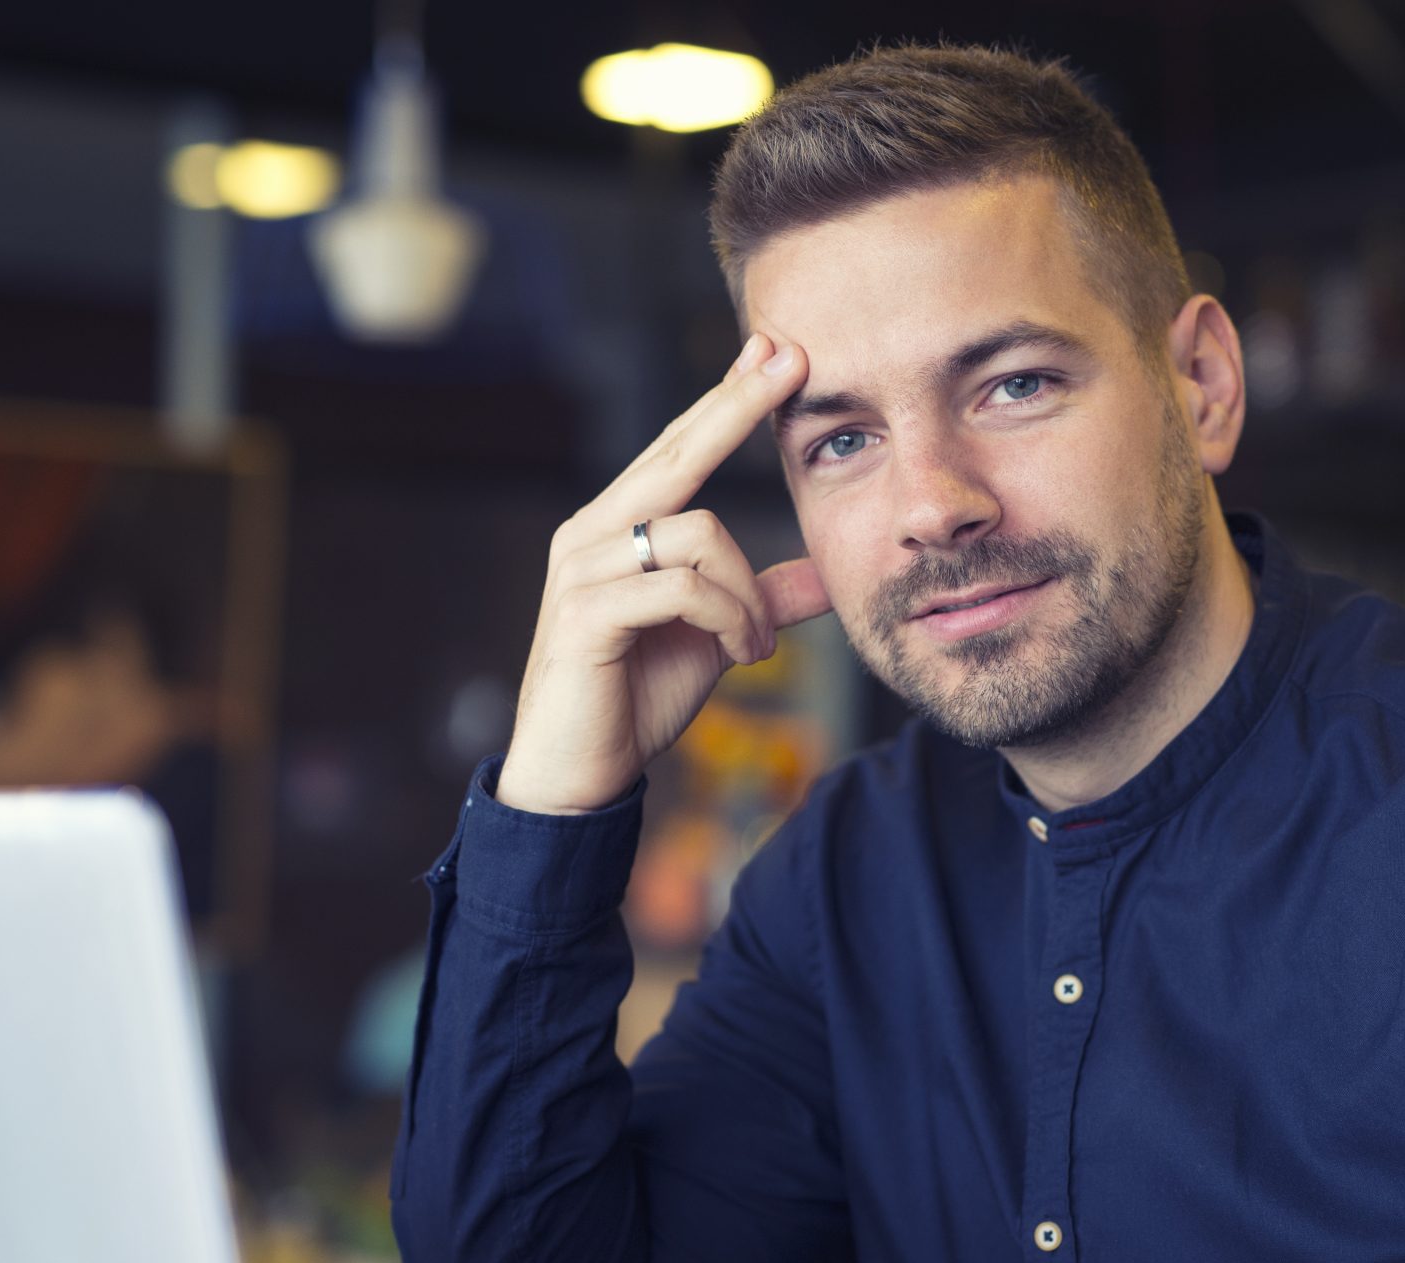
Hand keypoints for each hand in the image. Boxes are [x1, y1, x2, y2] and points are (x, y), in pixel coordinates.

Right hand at [496, 333, 832, 815]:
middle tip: (792, 361)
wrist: (578, 772)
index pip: (678, 447)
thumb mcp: (716, 637)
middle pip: (677, 452)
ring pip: (698, 533)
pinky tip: (741, 654)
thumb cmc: (636, 698)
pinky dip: (729, 619)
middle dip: (738, 406)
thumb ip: (764, 599)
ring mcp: (584, 570)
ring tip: (758, 644)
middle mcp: (592, 533)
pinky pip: (682, 588)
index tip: (774, 349)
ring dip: (749, 592)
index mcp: (618, 527)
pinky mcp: (587, 614)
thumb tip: (826, 574)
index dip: (727, 398)